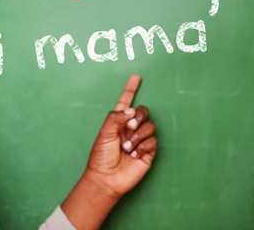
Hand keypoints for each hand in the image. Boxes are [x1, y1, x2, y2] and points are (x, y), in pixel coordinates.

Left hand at [84, 74, 157, 197]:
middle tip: (129, 127)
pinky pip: (153, 141)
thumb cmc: (102, 155)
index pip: (126, 102)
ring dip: (138, 136)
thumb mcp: (104, 133)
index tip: (136, 76)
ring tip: (127, 147)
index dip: (130, 89)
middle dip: (139, 117)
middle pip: (143, 111)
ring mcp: (140, 139)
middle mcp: (130, 128)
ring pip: (150, 126)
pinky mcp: (148, 151)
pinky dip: (143, 147)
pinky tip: (134, 155)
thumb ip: (116, 117)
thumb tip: (132, 110)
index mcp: (118, 121)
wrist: (107, 177)